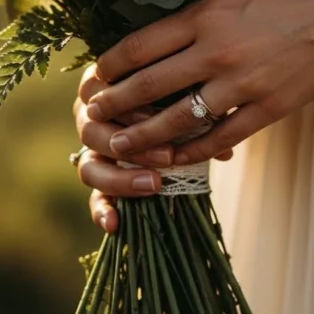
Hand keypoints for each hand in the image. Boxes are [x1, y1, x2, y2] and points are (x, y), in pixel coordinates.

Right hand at [73, 64, 232, 232]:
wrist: (182, 114)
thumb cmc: (184, 93)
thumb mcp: (189, 97)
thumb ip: (195, 113)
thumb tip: (224, 153)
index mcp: (106, 88)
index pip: (103, 97)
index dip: (129, 110)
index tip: (159, 117)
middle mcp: (91, 117)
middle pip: (91, 132)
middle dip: (133, 146)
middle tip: (167, 157)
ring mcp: (92, 150)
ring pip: (89, 166)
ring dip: (120, 178)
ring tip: (154, 185)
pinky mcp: (100, 178)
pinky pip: (93, 198)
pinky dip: (101, 211)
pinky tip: (114, 224)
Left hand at [86, 0, 313, 166]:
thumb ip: (206, 18)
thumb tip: (172, 39)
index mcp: (207, 13)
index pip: (140, 44)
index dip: (110, 65)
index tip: (96, 76)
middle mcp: (217, 49)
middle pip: (148, 85)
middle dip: (114, 105)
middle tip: (93, 117)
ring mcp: (244, 82)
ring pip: (177, 119)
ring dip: (143, 137)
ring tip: (121, 147)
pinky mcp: (270, 108)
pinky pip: (220, 137)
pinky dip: (193, 152)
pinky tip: (174, 160)